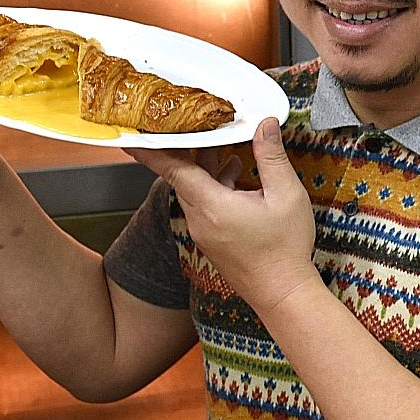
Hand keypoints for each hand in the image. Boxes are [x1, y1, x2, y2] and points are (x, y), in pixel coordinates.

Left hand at [128, 118, 320, 318]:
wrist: (282, 294)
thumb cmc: (285, 249)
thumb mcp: (286, 194)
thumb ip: (272, 157)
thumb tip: (264, 126)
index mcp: (213, 205)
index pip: (173, 170)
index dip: (152, 150)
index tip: (133, 136)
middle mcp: (201, 219)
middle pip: (183, 177)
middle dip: (189, 151)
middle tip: (193, 127)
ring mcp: (204, 232)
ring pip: (194, 191)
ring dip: (206, 170)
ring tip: (227, 152)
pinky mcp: (211, 241)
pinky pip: (204, 206)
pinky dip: (214, 188)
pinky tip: (237, 180)